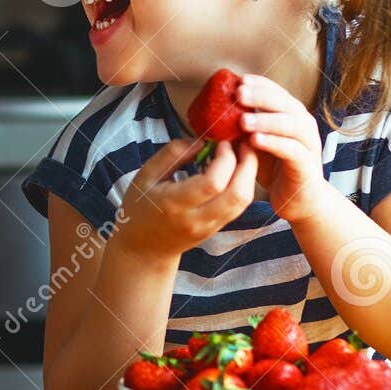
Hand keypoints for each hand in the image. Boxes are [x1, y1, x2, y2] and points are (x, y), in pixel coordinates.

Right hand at [109, 135, 258, 265]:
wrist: (144, 248)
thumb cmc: (140, 207)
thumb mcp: (146, 175)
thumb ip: (172, 154)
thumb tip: (202, 141)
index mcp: (174, 204)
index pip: (213, 183)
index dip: (225, 158)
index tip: (222, 142)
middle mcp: (196, 219)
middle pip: (238, 194)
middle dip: (248, 164)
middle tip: (244, 143)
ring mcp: (209, 227)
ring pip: (243, 201)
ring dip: (249, 174)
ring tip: (242, 154)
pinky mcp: (217, 229)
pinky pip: (239, 206)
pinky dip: (243, 184)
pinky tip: (236, 169)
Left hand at [237, 73, 329, 224]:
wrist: (299, 199)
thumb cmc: (275, 166)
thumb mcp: (256, 142)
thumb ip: (244, 126)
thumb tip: (215, 112)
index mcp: (291, 114)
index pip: (277, 91)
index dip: (259, 84)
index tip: (238, 80)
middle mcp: (303, 124)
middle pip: (285, 103)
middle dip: (261, 97)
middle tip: (238, 94)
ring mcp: (308, 143)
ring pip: (291, 125)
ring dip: (266, 120)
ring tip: (243, 120)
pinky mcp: (307, 164)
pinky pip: (292, 150)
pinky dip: (274, 143)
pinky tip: (255, 141)